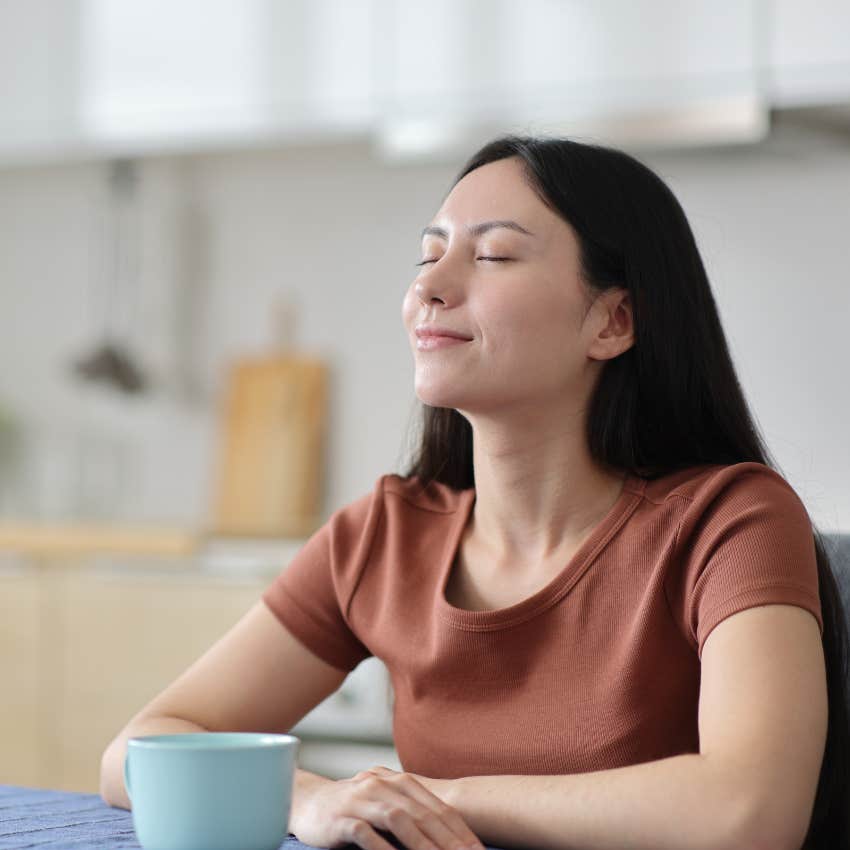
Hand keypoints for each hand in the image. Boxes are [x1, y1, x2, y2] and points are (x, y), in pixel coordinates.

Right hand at [289, 765, 483, 849]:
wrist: (308, 802)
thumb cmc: (354, 810)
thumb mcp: (386, 806)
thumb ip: (413, 817)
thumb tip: (447, 842)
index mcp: (401, 782)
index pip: (438, 808)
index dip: (461, 832)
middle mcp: (384, 785)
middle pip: (423, 814)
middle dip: (449, 841)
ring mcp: (362, 798)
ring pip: (398, 820)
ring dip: (422, 845)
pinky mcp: (342, 817)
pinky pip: (365, 832)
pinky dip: (383, 848)